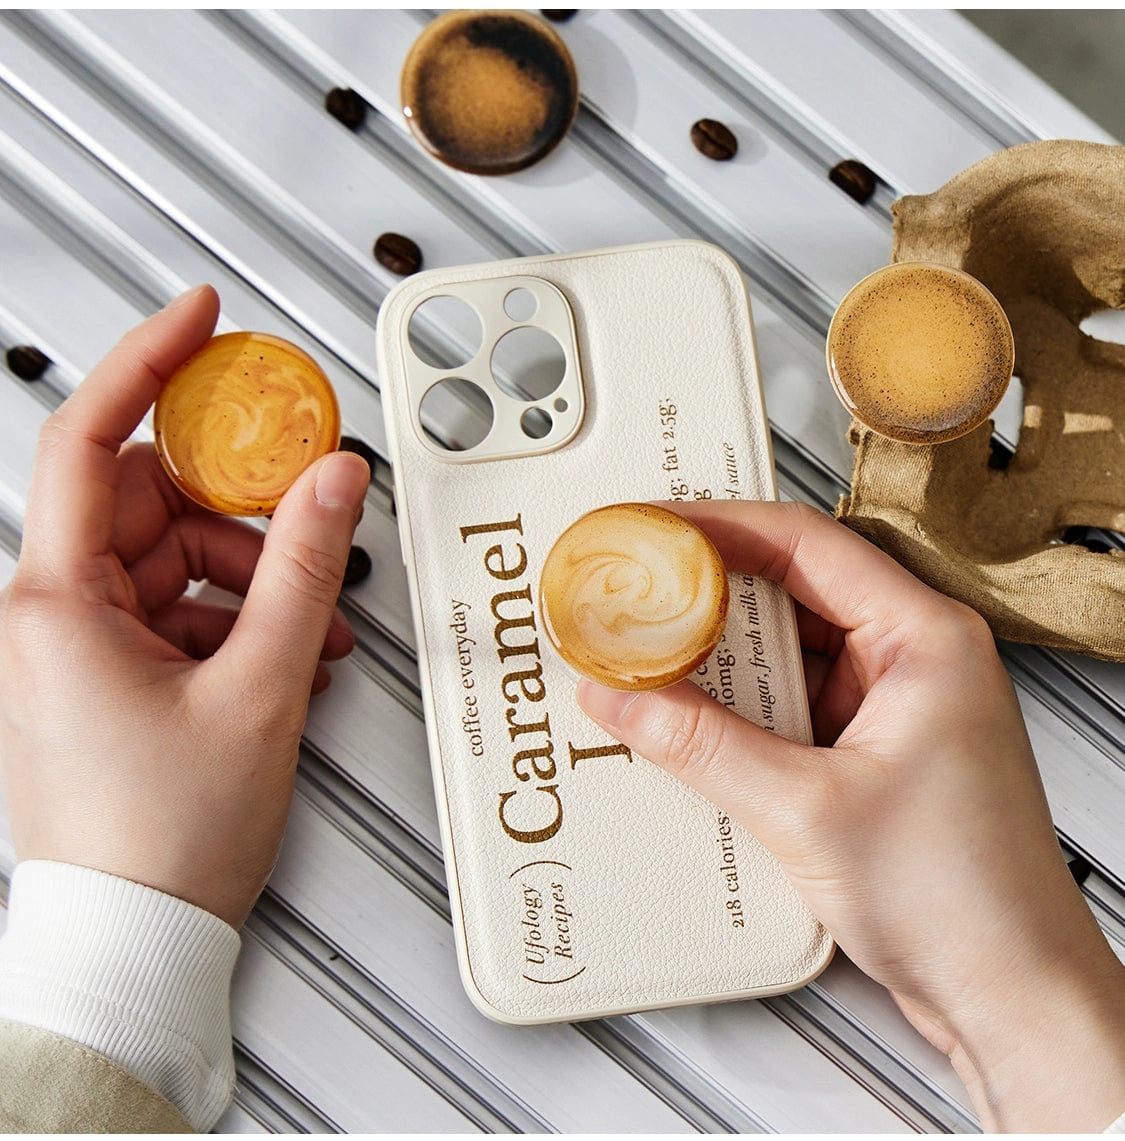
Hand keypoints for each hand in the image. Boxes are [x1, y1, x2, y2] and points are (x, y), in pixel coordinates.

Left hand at [0, 286, 369, 927]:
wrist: (136, 938)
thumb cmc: (165, 838)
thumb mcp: (259, 686)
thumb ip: (301, 569)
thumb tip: (332, 481)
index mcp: (59, 604)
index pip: (91, 439)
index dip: (148, 362)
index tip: (201, 318)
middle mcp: (56, 615)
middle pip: (155, 503)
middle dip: (242, 509)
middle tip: (308, 504)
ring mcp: (82, 647)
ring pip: (176, 560)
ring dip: (254, 578)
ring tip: (312, 629)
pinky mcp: (111, 676)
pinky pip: (180, 610)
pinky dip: (238, 618)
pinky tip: (287, 656)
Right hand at [578, 500, 1124, 1131]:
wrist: (1010, 996)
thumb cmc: (967, 901)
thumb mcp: (806, 810)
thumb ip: (701, 745)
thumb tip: (625, 696)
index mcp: (924, 638)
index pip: (804, 542)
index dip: (716, 527)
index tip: (651, 531)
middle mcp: (911, 658)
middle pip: (789, 590)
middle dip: (706, 594)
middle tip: (634, 595)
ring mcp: (890, 706)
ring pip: (784, 650)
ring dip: (717, 656)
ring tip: (647, 658)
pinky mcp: (868, 751)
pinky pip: (788, 704)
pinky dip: (737, 708)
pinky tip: (687, 720)